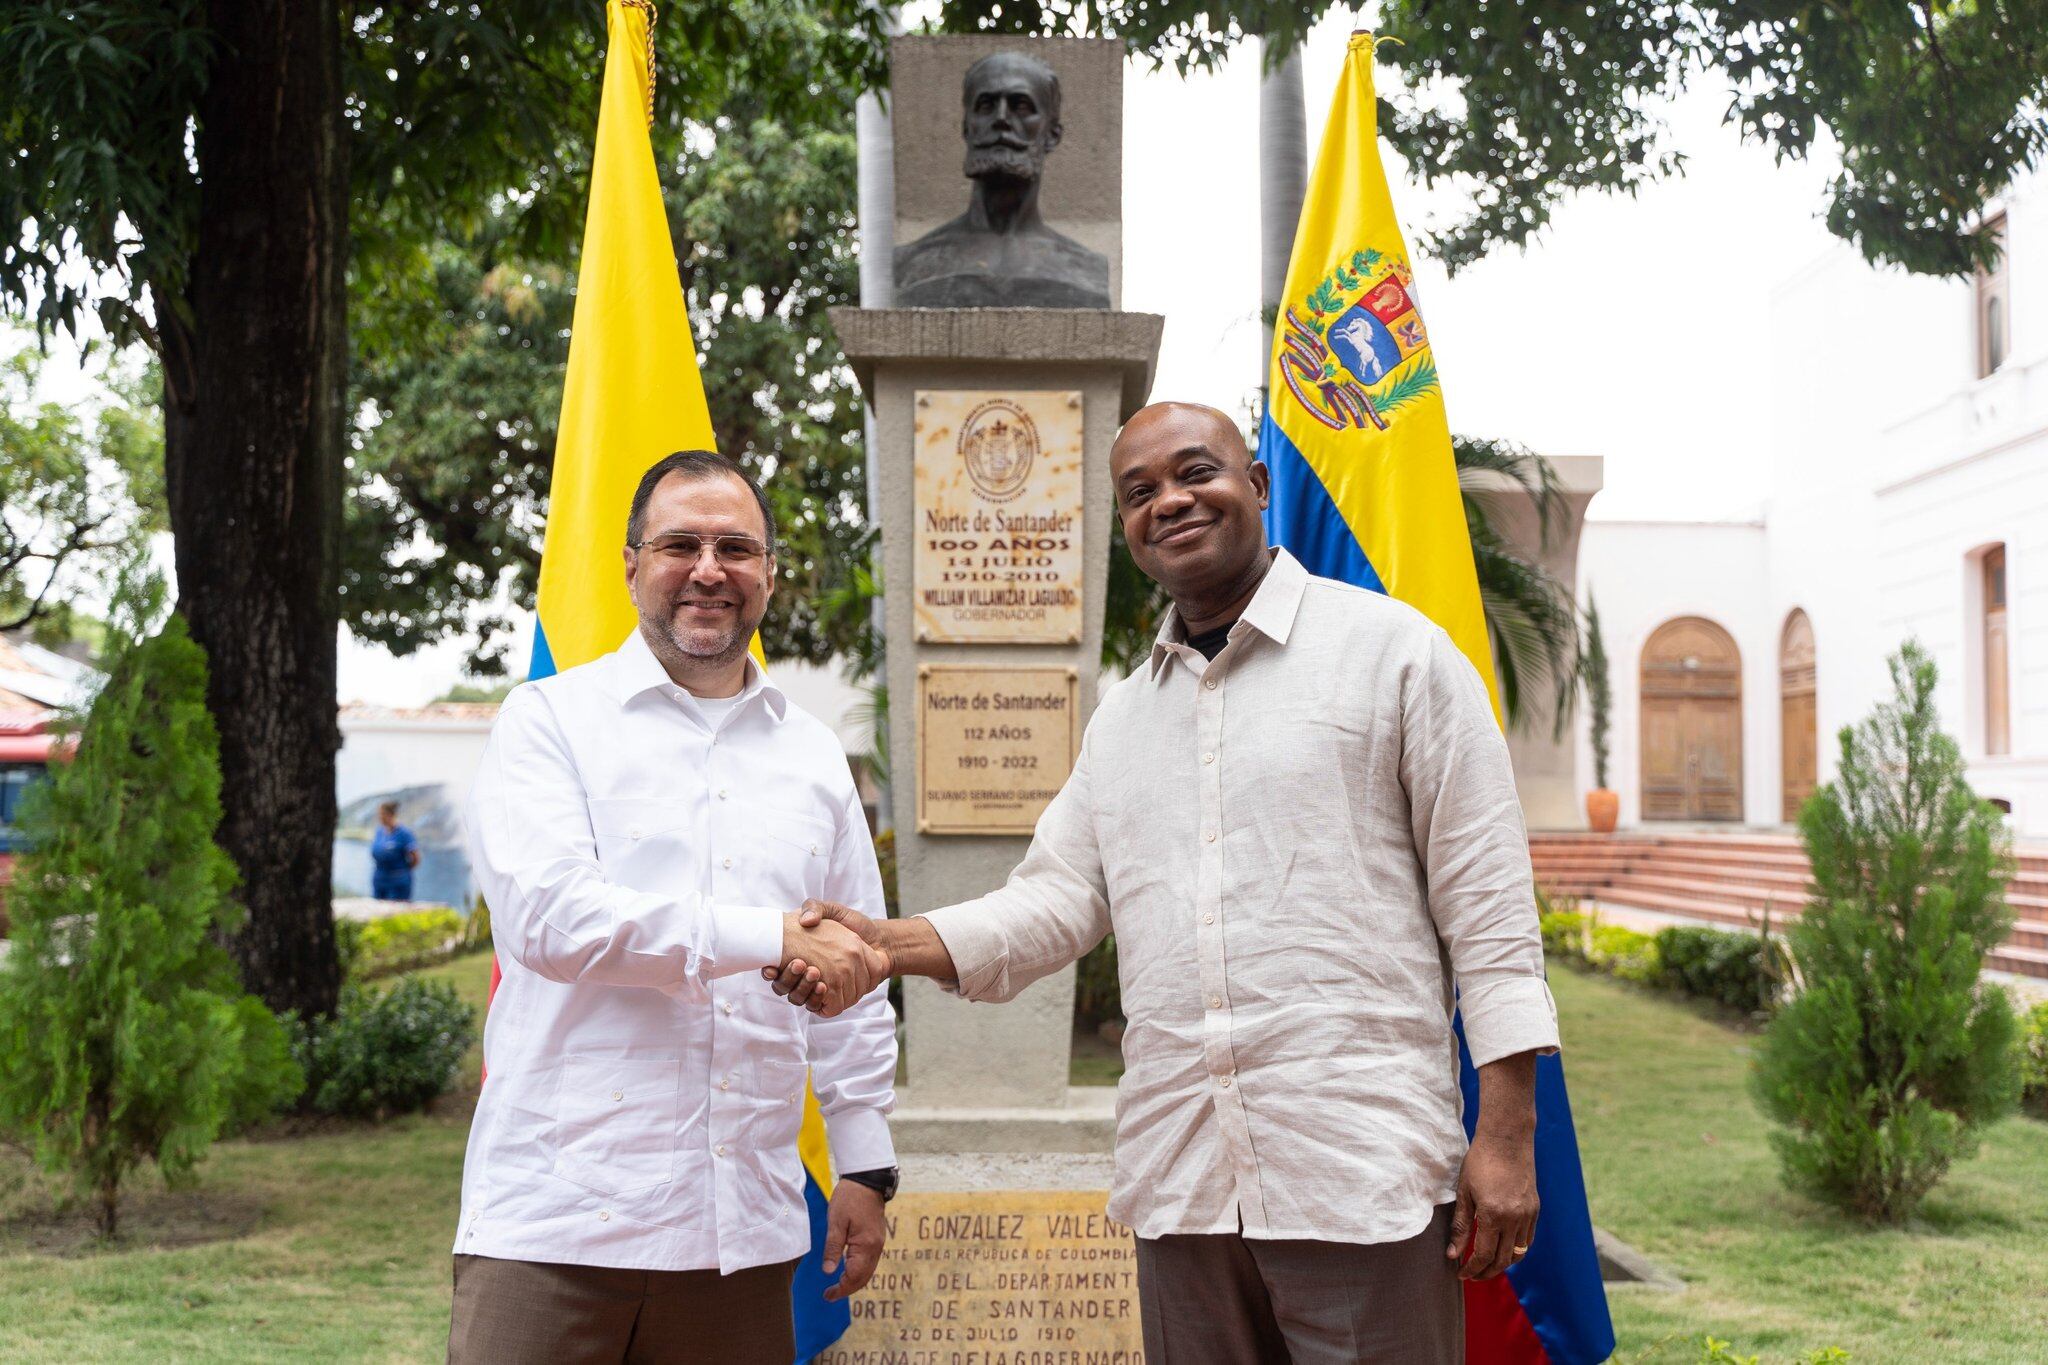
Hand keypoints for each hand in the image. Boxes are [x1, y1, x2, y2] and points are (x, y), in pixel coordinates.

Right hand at [767, 900, 889, 1013]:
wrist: (879, 940)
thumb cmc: (853, 924)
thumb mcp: (831, 910)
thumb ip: (815, 908)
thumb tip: (804, 921)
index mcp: (800, 957)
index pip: (775, 971)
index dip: (770, 972)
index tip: (770, 968)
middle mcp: (808, 976)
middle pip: (785, 988)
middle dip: (787, 980)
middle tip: (798, 964)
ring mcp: (822, 989)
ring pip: (800, 999)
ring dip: (802, 989)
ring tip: (812, 973)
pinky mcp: (837, 999)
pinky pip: (822, 1007)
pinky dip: (818, 1000)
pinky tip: (821, 986)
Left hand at [821, 1179, 887, 1301]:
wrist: (867, 1180)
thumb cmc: (849, 1198)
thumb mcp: (835, 1222)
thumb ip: (833, 1248)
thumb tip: (828, 1271)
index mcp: (865, 1246)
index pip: (854, 1277)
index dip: (841, 1289)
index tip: (827, 1295)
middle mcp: (875, 1248)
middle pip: (864, 1278)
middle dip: (847, 1289)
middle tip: (829, 1295)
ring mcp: (878, 1243)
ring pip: (868, 1271)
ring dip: (853, 1281)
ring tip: (837, 1285)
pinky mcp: (877, 1238)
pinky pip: (869, 1262)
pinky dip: (859, 1271)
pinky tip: (847, 1270)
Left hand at [1447, 1131, 1538, 1279]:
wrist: (1507, 1139)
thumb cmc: (1480, 1162)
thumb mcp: (1464, 1193)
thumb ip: (1460, 1226)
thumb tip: (1453, 1254)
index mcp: (1493, 1215)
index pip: (1483, 1255)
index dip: (1472, 1268)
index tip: (1461, 1274)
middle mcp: (1514, 1219)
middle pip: (1502, 1260)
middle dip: (1486, 1272)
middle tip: (1472, 1275)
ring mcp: (1528, 1215)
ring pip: (1518, 1253)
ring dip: (1502, 1264)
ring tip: (1486, 1266)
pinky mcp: (1535, 1210)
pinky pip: (1528, 1240)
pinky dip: (1516, 1250)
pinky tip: (1503, 1249)